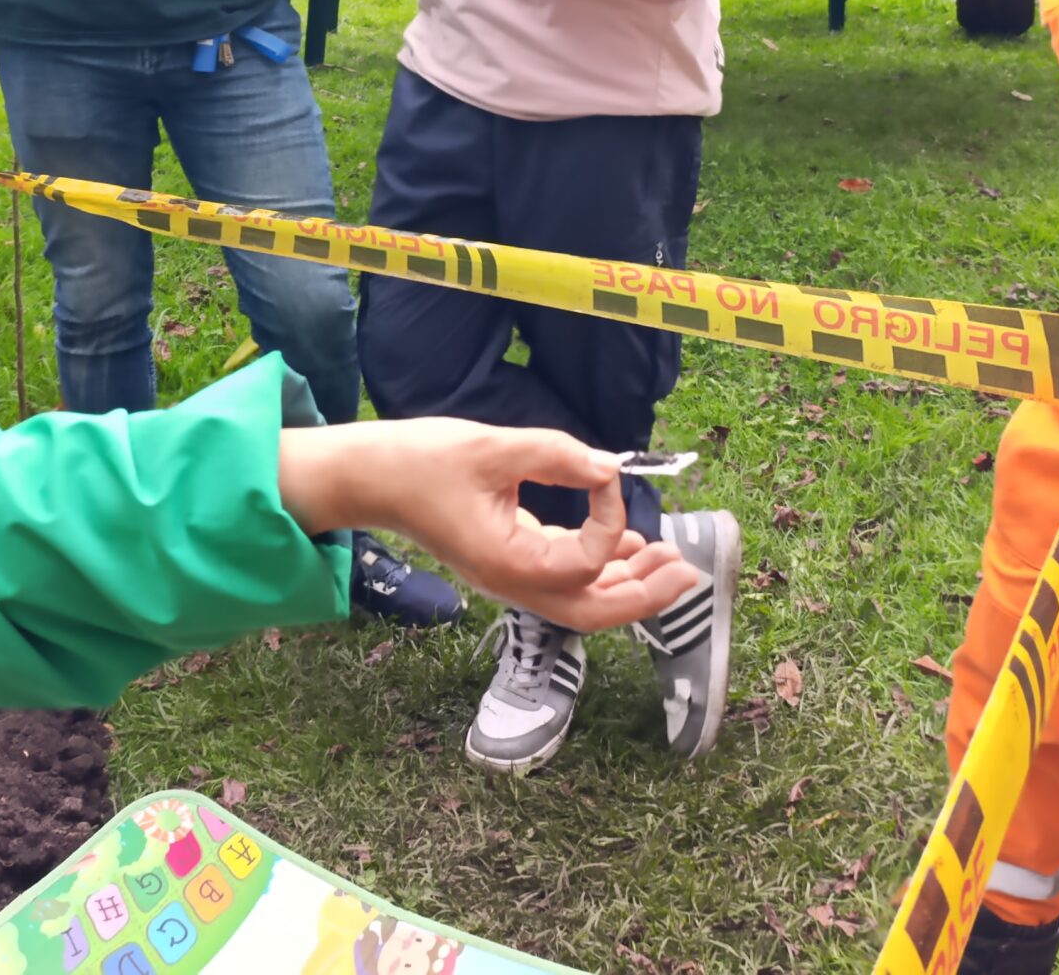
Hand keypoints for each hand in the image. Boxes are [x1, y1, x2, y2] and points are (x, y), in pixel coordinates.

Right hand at [283, 421, 699, 631]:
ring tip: (671, 560)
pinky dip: (601, 570)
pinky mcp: (507, 561)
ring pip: (582, 602)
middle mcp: (513, 583)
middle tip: (688, 570)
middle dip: (645, 595)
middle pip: (593, 611)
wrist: (370, 478)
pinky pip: (565, 580)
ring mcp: (509, 578)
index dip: (609, 517)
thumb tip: (609, 468)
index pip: (585, 560)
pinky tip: (629, 546)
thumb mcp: (493, 447)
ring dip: (629, 586)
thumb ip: (556, 455)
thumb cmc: (421, 461)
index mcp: (510, 564)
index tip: (603, 473)